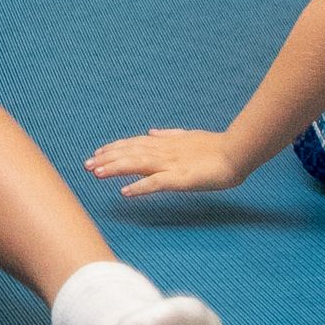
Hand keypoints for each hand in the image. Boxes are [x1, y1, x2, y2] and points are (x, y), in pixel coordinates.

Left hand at [85, 128, 248, 196]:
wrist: (238, 152)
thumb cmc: (217, 147)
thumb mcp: (189, 137)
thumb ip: (169, 135)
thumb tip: (151, 132)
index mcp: (166, 143)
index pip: (134, 144)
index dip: (114, 148)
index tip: (97, 153)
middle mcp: (165, 151)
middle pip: (130, 153)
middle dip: (107, 158)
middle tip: (86, 165)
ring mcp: (172, 164)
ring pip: (137, 164)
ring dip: (115, 168)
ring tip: (96, 173)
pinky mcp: (181, 178)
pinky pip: (156, 183)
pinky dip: (140, 186)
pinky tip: (125, 192)